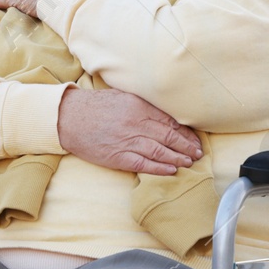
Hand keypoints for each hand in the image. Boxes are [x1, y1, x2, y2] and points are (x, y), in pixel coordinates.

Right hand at [57, 87, 202, 175]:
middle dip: (187, 147)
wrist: (69, 118)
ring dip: (178, 158)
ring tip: (190, 163)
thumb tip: (166, 115)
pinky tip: (171, 171)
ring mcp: (127, 141)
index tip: (195, 139)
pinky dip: (159, 168)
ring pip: (160, 152)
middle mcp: (136, 124)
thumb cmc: (95, 106)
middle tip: (199, 153)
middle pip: (169, 137)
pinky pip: (143, 164)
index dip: (185, 132)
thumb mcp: (123, 97)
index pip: (169, 121)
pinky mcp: (118, 157)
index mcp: (139, 107)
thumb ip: (144, 105)